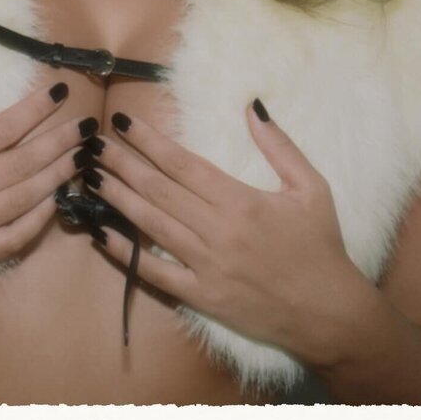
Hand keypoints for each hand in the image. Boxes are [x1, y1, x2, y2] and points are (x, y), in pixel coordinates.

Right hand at [0, 51, 83, 302]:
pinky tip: (54, 200)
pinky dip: (39, 220)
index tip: (58, 92)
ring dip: (57, 175)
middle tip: (87, 125)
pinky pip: (13, 239)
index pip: (0, 130)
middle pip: (22, 163)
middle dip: (59, 141)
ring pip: (25, 199)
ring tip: (81, 155)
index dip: (34, 110)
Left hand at [86, 103, 366, 360]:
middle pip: (158, 190)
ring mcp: (206, 267)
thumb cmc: (321, 246)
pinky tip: (102, 235)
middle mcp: (218, 232)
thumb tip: (252, 106)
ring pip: (151, 227)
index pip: (183, 164)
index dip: (150, 142)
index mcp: (241, 202)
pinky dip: (127, 254)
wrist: (330, 314)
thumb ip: (280, 146)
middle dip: (122, 164)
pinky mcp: (201, 297)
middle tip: (93, 144)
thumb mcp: (312, 188)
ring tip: (90, 178)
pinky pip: (156, 274)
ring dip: (117, 199)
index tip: (125, 122)